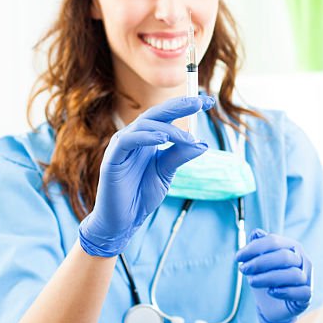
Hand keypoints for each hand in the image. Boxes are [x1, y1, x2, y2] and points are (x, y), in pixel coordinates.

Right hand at [78, 95, 214, 257]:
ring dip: (168, 129)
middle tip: (201, 102)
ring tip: (187, 138)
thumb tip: (203, 143)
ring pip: (144, 124)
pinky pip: (128, 140)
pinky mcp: (113, 158)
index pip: (168, 115)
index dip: (186, 106)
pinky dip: (146, 137)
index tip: (209, 102)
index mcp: (147, 137)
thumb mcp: (167, 171)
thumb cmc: (142, 194)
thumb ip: (180, 155)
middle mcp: (134, 136)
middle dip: (180, 106)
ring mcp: (122, 145)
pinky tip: (162, 139)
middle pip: (157, 113)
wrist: (123, 220)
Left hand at [236, 229, 312, 322]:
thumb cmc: (267, 280)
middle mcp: (303, 260)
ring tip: (251, 282)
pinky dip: (286, 292)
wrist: (272, 307)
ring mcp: (307, 278)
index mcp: (292, 247)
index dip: (255, 247)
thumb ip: (258, 246)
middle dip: (260, 262)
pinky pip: (302, 292)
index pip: (274, 241)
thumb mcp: (259, 263)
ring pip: (293, 275)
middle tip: (243, 270)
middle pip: (284, 257)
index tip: (238, 257)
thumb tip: (256, 233)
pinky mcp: (307, 296)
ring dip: (269, 278)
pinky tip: (271, 292)